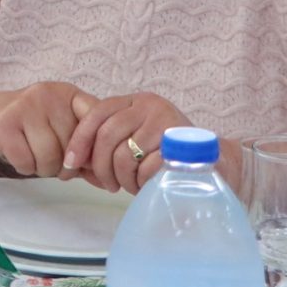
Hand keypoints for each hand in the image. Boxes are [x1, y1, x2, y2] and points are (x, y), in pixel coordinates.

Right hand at [0, 81, 97, 178]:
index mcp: (67, 94)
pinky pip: (27, 162)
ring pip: (50, 158)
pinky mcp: (5, 124)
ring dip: (42, 168)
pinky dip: (24, 167)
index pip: (95, 119)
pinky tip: (18, 154)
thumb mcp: (58, 129)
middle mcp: (48, 95)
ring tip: (32, 156)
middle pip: (72, 147)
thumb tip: (106, 181)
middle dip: (62, 166)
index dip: (95, 149)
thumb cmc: (28, 126)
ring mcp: (25, 107)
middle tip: (49, 160)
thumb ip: (83, 152)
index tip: (86, 165)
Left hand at [65, 92, 191, 192]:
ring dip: (123, 178)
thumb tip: (74, 158)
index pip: (96, 114)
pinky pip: (146, 169)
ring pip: (124, 155)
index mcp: (135, 101)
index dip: (79, 140)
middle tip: (108, 185)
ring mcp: (166, 122)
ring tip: (131, 185)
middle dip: (101, 167)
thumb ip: (113, 138)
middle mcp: (149, 105)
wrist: (216, 162)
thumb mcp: (138, 135)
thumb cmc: (168, 153)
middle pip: (106, 136)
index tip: (70, 163)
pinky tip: (147, 185)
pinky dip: (142, 182)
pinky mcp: (179, 144)